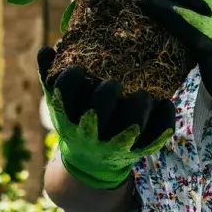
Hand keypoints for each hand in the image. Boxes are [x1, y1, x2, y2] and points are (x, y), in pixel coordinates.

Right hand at [38, 47, 175, 189]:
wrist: (92, 162)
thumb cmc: (76, 122)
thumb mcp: (60, 104)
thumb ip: (50, 77)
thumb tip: (46, 49)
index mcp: (69, 119)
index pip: (63, 98)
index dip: (69, 81)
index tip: (77, 68)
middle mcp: (90, 134)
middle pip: (96, 116)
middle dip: (105, 96)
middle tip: (113, 83)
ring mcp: (116, 144)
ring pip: (130, 128)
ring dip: (138, 108)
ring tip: (143, 93)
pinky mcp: (138, 150)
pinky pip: (156, 138)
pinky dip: (163, 120)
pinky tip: (166, 103)